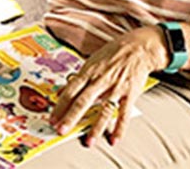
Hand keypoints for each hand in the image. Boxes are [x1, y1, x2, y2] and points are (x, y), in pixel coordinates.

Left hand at [50, 27, 168, 146]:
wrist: (137, 48)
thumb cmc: (112, 53)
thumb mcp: (91, 61)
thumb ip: (77, 78)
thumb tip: (60, 92)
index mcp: (89, 71)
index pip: (71, 90)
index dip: (60, 105)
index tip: (52, 118)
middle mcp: (100, 80)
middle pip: (83, 101)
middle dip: (71, 117)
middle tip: (61, 130)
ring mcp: (115, 87)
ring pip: (103, 110)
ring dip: (95, 127)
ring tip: (88, 141)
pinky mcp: (130, 94)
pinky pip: (124, 113)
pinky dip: (119, 128)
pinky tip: (114, 139)